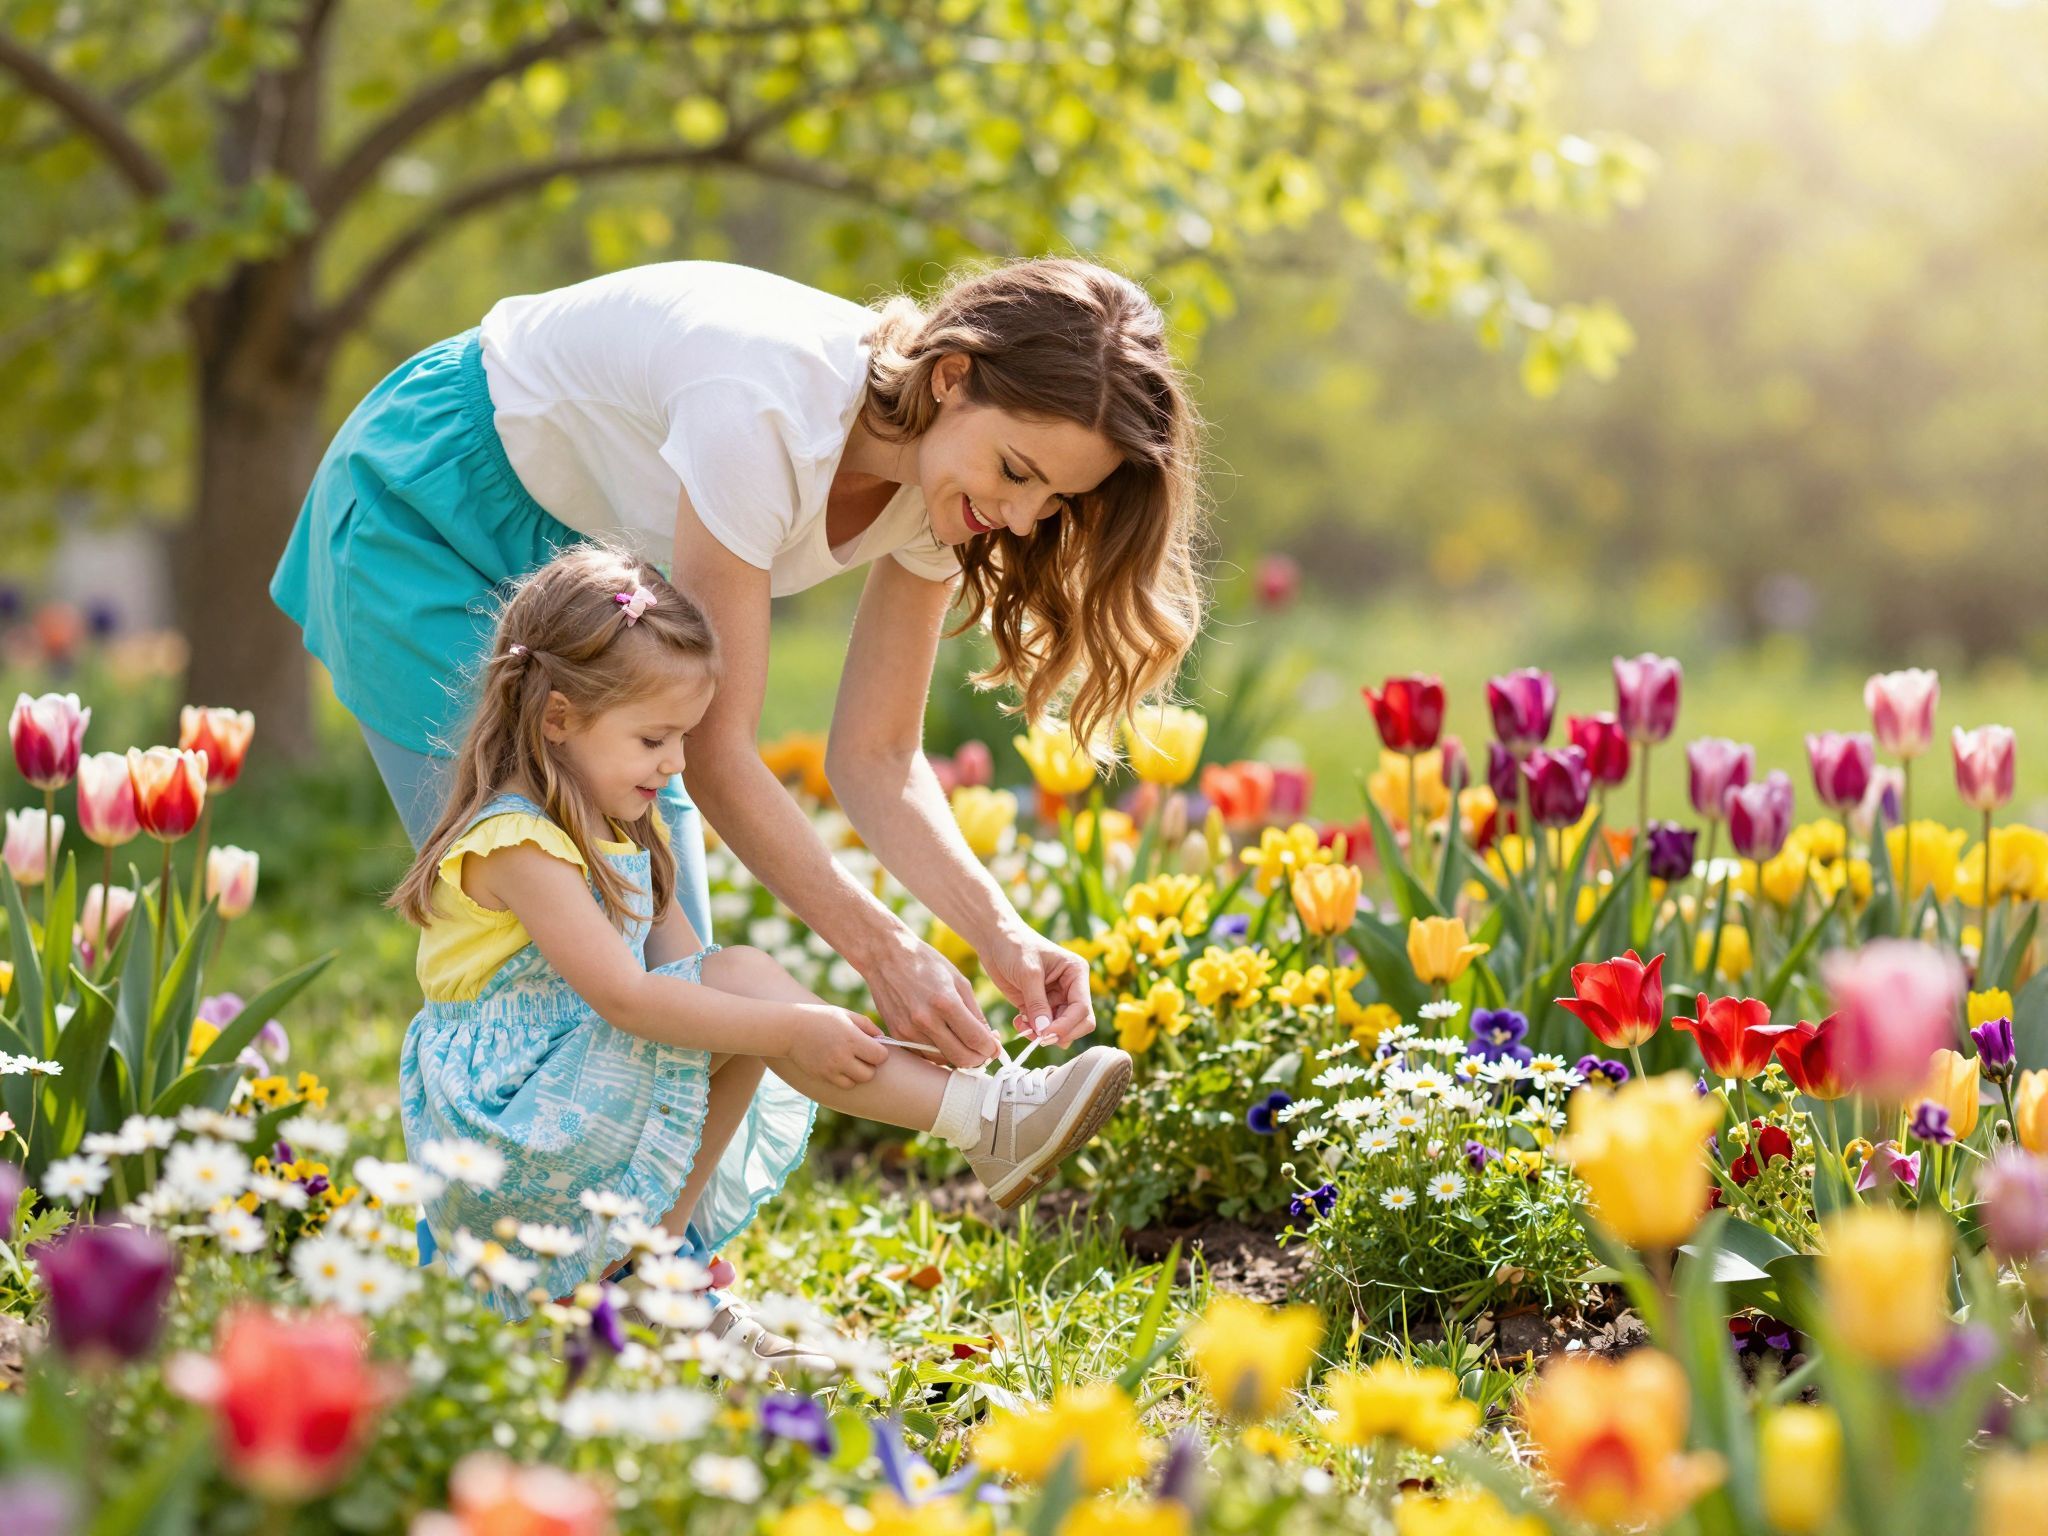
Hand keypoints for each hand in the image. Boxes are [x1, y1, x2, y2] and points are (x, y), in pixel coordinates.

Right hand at [788, 1003, 889, 1088]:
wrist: (790, 1029)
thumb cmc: (821, 1018)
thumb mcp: (845, 1014)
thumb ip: (866, 1025)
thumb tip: (882, 1038)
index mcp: (852, 1038)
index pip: (880, 1056)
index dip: (880, 1052)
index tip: (873, 1046)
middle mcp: (843, 1056)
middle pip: (871, 1073)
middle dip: (870, 1064)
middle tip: (862, 1055)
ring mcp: (832, 1069)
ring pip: (858, 1081)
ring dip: (859, 1073)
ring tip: (851, 1061)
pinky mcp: (823, 1076)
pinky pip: (844, 1085)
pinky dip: (846, 1079)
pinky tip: (841, 1066)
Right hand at [860, 927, 999, 1067]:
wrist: (884, 956)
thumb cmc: (925, 963)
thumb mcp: (958, 980)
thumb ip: (974, 1012)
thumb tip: (988, 1038)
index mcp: (946, 1002)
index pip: (976, 1040)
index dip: (990, 1049)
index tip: (994, 1047)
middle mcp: (926, 1020)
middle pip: (961, 1058)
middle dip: (977, 1058)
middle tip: (982, 1051)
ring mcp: (909, 1030)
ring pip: (943, 1060)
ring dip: (957, 1056)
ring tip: (962, 1041)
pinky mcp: (897, 1035)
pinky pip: (924, 1055)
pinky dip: (937, 1053)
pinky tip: (942, 1039)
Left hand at [980, 923, 1095, 1046]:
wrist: (994, 939)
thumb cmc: (1014, 946)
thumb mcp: (1027, 973)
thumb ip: (1037, 1003)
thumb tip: (1046, 1032)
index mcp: (1076, 973)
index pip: (1082, 1008)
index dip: (1067, 1026)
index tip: (1046, 1035)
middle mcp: (1070, 988)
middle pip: (1078, 1022)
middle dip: (1059, 1033)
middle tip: (1039, 1038)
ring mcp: (1055, 999)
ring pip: (1059, 1029)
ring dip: (1042, 1034)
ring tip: (1023, 1026)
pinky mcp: (1038, 1006)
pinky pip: (1042, 1028)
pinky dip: (1031, 1031)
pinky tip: (1018, 1022)